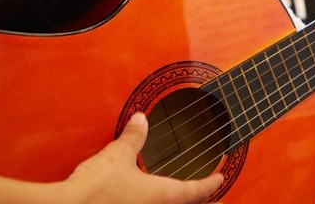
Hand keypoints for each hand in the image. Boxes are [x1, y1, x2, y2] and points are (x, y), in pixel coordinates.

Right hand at [62, 112, 222, 203]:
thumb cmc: (93, 189)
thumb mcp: (117, 155)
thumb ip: (134, 137)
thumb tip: (141, 119)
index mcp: (162, 195)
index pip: (196, 190)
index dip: (211, 183)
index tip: (221, 177)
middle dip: (204, 202)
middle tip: (218, 198)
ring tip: (189, 201)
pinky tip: (151, 201)